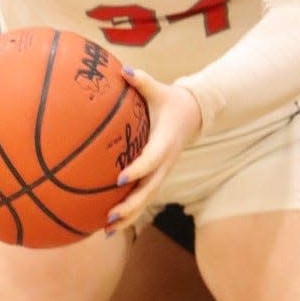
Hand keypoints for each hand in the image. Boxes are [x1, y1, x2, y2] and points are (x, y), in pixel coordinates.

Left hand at [105, 68, 202, 233]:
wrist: (193, 115)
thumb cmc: (170, 100)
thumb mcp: (159, 89)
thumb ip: (142, 81)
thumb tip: (123, 70)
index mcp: (165, 143)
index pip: (151, 160)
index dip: (137, 170)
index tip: (119, 178)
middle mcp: (165, 163)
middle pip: (149, 191)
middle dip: (131, 205)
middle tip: (110, 216)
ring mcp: (162, 173)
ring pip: (146, 201)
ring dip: (128, 217)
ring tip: (106, 230)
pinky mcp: (157, 178)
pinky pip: (143, 198)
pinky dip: (129, 213)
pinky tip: (108, 226)